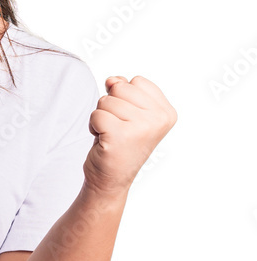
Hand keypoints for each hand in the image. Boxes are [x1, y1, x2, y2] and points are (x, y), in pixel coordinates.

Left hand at [83, 75, 177, 196]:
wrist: (111, 180)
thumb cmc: (119, 145)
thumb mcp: (128, 112)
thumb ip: (124, 89)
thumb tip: (112, 79)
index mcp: (166, 112)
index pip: (136, 81)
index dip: (124, 98)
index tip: (128, 120)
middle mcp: (159, 119)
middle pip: (120, 87)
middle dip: (111, 106)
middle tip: (117, 129)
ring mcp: (142, 127)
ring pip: (106, 101)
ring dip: (102, 118)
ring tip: (111, 135)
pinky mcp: (120, 135)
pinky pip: (96, 114)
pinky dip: (93, 127)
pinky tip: (103, 140)